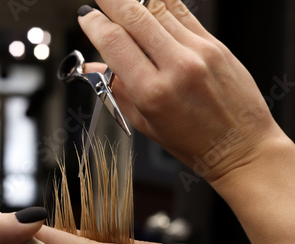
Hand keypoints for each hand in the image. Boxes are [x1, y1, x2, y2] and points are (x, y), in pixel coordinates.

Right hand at [78, 0, 287, 183]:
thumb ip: (118, 89)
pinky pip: (183, 13)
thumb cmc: (193, 142)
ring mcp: (199, 52)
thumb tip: (95, 67)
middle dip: (110, 0)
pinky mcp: (216, 44)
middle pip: (134, 16)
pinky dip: (162, 5)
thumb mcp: (145, 123)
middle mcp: (176, 67)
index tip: (87, 18)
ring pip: (159, 9)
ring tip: (123, 5)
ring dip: (135, 2)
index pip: (114, 43)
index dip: (95, 24)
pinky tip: (151, 7)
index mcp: (152, 92)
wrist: (240, 145)